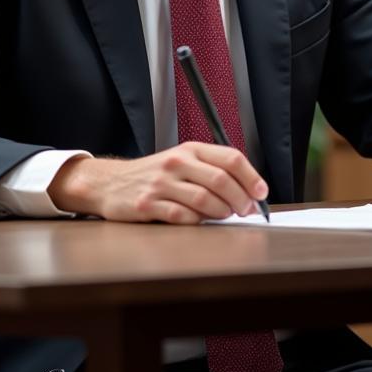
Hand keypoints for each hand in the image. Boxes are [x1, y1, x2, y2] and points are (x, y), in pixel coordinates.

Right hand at [48, 143, 268, 223]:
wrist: (110, 182)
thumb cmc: (154, 175)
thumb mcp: (183, 161)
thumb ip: (211, 170)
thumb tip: (248, 190)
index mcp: (191, 149)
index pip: (231, 158)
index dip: (251, 177)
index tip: (261, 193)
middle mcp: (177, 163)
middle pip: (222, 181)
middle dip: (241, 200)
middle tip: (247, 211)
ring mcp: (162, 183)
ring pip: (205, 200)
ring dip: (222, 213)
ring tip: (224, 216)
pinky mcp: (148, 204)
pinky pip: (183, 216)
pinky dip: (197, 222)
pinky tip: (199, 221)